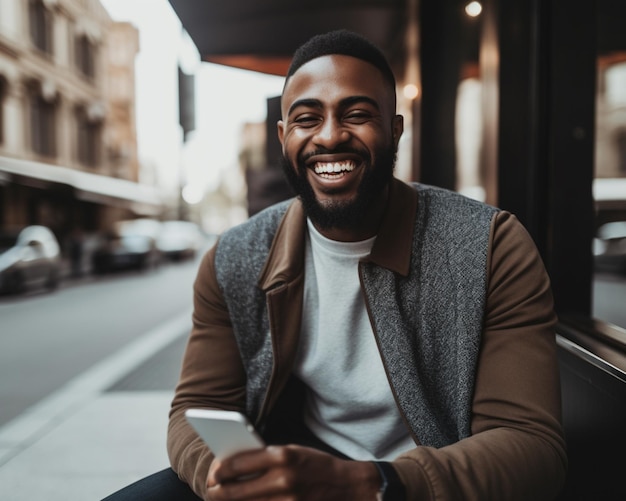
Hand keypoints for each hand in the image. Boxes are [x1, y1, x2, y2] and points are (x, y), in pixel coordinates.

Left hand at [206, 444, 380, 499]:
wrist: (345, 485)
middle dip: (217, 492)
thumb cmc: (314, 464)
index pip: (237, 464)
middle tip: (210, 490)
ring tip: (224, 499)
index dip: (219, 470)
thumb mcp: (290, 451)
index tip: (212, 473)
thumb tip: (233, 467)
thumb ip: (263, 458)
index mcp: (282, 455)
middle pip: (235, 492)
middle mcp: (283, 479)